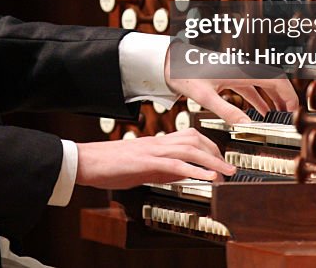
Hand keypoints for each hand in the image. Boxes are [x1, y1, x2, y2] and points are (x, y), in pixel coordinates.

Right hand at [76, 128, 234, 188]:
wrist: (86, 161)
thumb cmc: (109, 165)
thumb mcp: (141, 168)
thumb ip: (163, 169)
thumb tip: (185, 174)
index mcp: (156, 143)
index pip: (189, 136)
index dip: (208, 146)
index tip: (220, 160)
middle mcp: (157, 142)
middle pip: (194, 138)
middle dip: (215, 152)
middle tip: (228, 169)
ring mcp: (151, 150)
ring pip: (189, 148)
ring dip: (211, 161)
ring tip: (225, 173)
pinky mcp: (145, 161)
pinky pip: (175, 164)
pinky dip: (195, 170)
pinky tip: (208, 178)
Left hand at [164, 48, 298, 124]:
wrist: (170, 62)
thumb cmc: (185, 75)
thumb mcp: (205, 97)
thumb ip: (227, 112)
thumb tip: (247, 127)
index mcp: (240, 70)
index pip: (275, 79)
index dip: (288, 94)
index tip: (294, 110)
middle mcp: (242, 68)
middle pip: (273, 81)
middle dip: (284, 98)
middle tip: (291, 116)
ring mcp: (237, 71)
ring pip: (263, 84)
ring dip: (273, 99)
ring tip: (279, 117)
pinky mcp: (229, 76)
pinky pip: (251, 87)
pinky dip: (259, 99)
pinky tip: (261, 112)